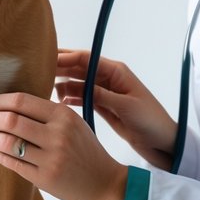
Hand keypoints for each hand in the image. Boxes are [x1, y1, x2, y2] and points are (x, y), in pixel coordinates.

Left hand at [0, 92, 128, 199]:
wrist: (104, 183)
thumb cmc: (85, 150)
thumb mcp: (73, 123)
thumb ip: (48, 112)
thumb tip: (10, 103)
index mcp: (64, 116)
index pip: (22, 101)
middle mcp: (57, 135)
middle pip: (10, 120)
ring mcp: (50, 158)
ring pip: (7, 142)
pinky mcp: (44, 179)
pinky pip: (12, 163)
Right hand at [55, 49, 176, 170]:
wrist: (163, 142)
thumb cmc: (151, 121)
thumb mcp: (127, 107)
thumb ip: (102, 94)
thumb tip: (78, 84)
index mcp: (116, 72)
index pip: (86, 59)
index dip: (65, 57)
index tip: (46, 60)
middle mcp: (108, 78)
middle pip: (79, 68)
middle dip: (59, 68)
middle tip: (37, 71)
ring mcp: (104, 92)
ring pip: (78, 82)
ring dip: (62, 84)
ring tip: (43, 88)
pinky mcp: (103, 106)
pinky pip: (81, 97)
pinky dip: (70, 98)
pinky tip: (57, 102)